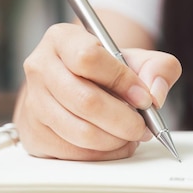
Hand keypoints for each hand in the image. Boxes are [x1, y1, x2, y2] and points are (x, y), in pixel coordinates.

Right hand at [13, 23, 181, 160]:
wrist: (74, 86)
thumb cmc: (106, 72)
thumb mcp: (137, 59)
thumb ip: (159, 68)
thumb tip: (155, 94)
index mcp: (62, 39)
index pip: (88, 58)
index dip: (122, 81)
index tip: (143, 97)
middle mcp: (40, 68)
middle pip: (86, 101)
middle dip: (124, 120)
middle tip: (142, 126)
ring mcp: (33, 103)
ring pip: (81, 132)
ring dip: (115, 140)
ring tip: (130, 135)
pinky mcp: (34, 134)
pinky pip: (74, 153)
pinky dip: (102, 154)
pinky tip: (113, 143)